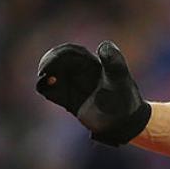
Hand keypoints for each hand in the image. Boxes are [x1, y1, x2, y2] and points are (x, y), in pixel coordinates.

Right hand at [35, 40, 151, 145]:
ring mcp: (73, 85)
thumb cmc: (124, 99)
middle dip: (48, 63)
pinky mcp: (68, 99)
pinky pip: (50, 90)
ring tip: (46, 80)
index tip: (53, 64)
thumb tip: (104, 44)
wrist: (124, 123)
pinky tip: (47, 87)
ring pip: (51, 73)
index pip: (69, 51)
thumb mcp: (119, 79)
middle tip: (44, 73)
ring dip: (44, 75)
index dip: (58, 54)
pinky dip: (44, 87)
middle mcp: (80, 72)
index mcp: (91, 63)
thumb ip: (114, 62)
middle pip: (56, 60)